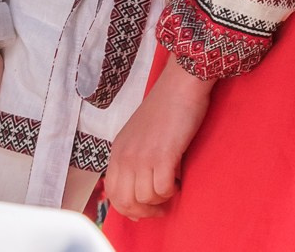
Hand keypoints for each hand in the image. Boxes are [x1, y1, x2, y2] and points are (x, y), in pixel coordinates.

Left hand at [104, 64, 213, 218]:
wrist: (181, 84)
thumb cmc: (167, 105)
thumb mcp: (138, 133)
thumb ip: (134, 156)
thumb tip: (141, 183)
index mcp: (118, 151)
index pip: (113, 193)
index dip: (128, 208)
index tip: (144, 210)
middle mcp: (125, 156)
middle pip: (126, 201)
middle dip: (145, 210)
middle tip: (161, 207)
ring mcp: (143, 157)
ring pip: (146, 198)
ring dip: (161, 200)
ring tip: (173, 189)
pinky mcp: (163, 155)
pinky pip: (163, 189)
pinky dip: (172, 191)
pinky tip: (179, 181)